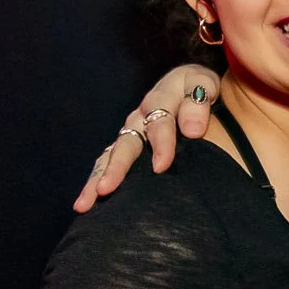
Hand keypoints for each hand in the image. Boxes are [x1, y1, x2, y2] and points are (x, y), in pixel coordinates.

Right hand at [72, 65, 221, 211]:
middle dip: (116, 168)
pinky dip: (96, 182)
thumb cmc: (200, 89)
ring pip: (110, 157)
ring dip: (96, 179)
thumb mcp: (204, 84)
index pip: (159, 123)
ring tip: (84, 203)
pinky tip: (87, 204)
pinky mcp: (126, 147)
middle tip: (105, 189)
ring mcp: (130, 133)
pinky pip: (107, 164)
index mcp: (161, 99)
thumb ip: (199, 102)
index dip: (160, 144)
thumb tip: (192, 130)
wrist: (192, 87)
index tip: (160, 167)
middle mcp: (139, 118)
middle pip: (126, 143)